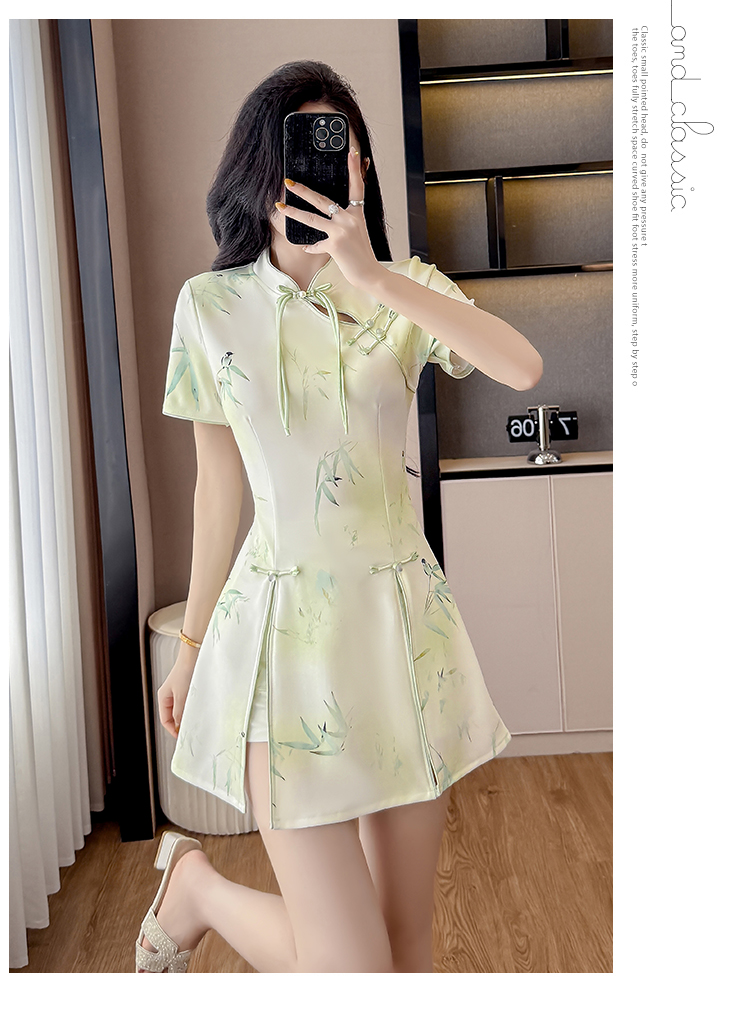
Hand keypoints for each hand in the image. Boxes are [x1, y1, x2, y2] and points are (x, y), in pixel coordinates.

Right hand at [157, 662, 193, 739]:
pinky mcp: (188, 687)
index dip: (172, 730)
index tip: (182, 737)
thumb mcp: (181, 696)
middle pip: (173, 716)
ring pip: (182, 709)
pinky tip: (200, 710)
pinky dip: (193, 708)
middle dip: (180, 723)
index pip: (165, 720)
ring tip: (196, 721)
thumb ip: (179, 712)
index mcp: (163, 697)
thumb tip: (178, 726)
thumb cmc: (185, 672)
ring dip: (188, 715)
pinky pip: (188, 702)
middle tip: (191, 730)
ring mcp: (179, 691)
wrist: (194, 655)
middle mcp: (170, 695)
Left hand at [275, 147, 386, 292]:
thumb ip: (342, 223)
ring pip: (312, 219)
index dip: (354, 168)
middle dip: (303, 190)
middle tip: (289, 181)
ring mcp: (341, 231)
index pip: (357, 186)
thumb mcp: (357, 232)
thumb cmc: (361, 254)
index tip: (351, 153)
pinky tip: (307, 248)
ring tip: (281, 206)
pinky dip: (311, 247)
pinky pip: (316, 244)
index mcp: (357, 213)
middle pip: (322, 200)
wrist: (369, 274)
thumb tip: (322, 223)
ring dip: (294, 212)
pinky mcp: (335, 244)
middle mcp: (349, 219)